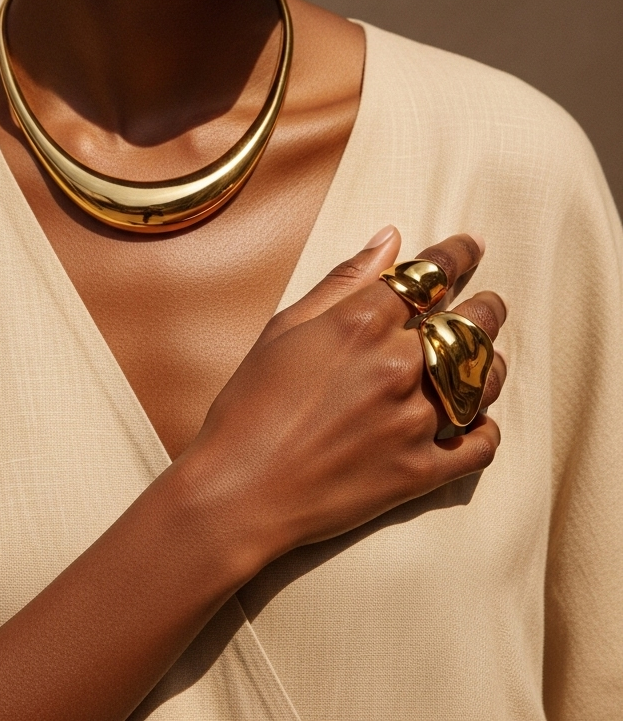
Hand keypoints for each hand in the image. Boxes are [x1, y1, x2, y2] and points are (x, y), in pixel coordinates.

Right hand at [182, 228, 506, 566]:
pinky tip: (482, 422)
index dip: (457, 254)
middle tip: (493, 304)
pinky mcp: (418, 472)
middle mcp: (396, 367)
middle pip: (467, 325)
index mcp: (360, 324)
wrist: (238, 491)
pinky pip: (479, 448)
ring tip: (491, 358)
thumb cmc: (249, 405)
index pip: (428, 275)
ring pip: (481, 383)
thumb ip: (344, 281)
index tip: (472, 245)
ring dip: (492, 364)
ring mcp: (412, 422)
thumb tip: (390, 238)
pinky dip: (487, 431)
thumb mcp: (286, 328)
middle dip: (487, 308)